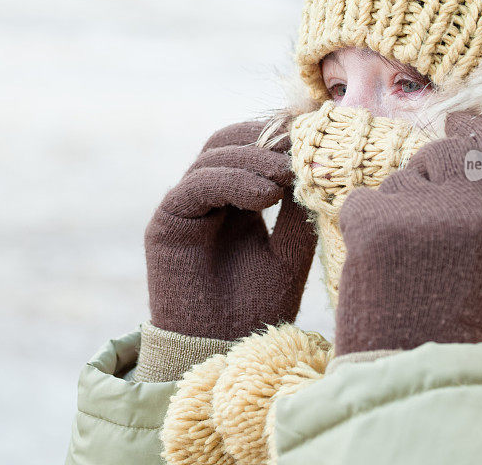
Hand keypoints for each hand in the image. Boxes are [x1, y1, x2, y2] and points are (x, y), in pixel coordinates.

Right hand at [146, 120, 316, 340]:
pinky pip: (195, 185)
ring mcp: (185, 206)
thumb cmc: (258, 306)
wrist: (224, 350)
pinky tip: (265, 196)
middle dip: (264, 138)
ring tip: (286, 176)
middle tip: (299, 146)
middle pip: (227, 140)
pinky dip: (230, 181)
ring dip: (252, 159)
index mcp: (237, 197)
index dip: (278, 135)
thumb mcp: (290, 252)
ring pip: (212, 157)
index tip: (314, 132)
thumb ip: (298, 212)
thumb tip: (315, 166)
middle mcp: (208, 195)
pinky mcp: (167, 222)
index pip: (251, 146)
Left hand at [335, 112, 481, 355]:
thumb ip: (480, 213)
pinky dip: (363, 225)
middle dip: (423, 174)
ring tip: (400, 262)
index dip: (474, 128)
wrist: (411, 369)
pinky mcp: (375, 220)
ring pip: (396, 182)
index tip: (458, 117)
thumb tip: (452, 159)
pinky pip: (361, 201)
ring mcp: (421, 211)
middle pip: (439, 155)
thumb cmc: (450, 322)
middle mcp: (469, 208)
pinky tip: (375, 262)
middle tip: (417, 219)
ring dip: (393, 210)